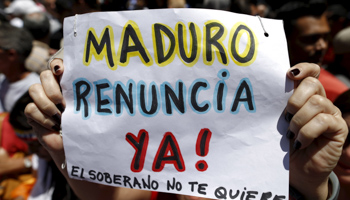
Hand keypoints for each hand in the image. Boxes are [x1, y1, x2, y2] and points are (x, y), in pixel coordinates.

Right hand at [24, 58, 150, 199]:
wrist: (84, 150)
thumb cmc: (96, 127)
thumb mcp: (100, 109)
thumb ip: (100, 93)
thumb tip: (118, 78)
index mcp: (72, 84)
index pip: (60, 63)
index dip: (58, 63)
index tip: (62, 69)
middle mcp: (57, 89)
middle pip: (45, 74)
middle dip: (53, 86)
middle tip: (64, 101)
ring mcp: (44, 101)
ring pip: (34, 89)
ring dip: (47, 102)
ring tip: (61, 114)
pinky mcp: (35, 115)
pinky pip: (30, 109)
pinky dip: (43, 118)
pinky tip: (55, 125)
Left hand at [286, 63, 347, 198]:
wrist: (296, 170)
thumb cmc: (285, 144)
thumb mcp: (280, 120)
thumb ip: (281, 104)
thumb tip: (268, 87)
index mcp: (306, 96)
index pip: (312, 72)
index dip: (303, 68)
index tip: (289, 75)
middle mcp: (321, 101)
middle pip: (312, 84)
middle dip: (294, 100)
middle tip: (286, 118)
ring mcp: (332, 114)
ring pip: (317, 103)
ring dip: (298, 120)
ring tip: (291, 134)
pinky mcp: (339, 128)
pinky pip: (323, 121)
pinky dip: (307, 132)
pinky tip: (300, 142)